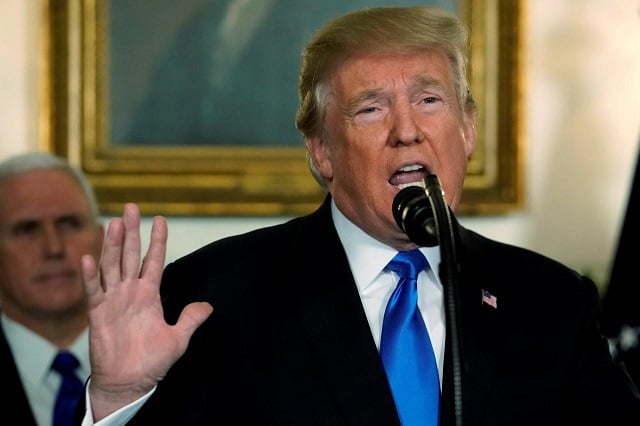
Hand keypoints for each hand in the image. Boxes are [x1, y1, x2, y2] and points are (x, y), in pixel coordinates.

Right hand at [81, 203, 212, 419]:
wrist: (130, 383)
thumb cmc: (151, 362)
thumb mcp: (178, 338)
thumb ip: (191, 319)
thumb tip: (208, 305)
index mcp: (149, 294)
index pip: (153, 260)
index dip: (157, 240)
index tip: (161, 219)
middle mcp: (130, 292)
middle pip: (129, 255)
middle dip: (131, 231)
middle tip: (131, 207)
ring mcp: (113, 300)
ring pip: (111, 266)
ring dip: (111, 245)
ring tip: (114, 223)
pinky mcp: (98, 313)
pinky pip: (93, 291)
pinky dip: (90, 275)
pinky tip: (88, 258)